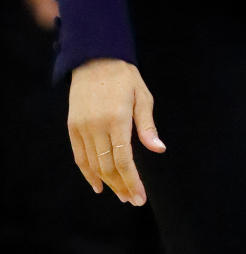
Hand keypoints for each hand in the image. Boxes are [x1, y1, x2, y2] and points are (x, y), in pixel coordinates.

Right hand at [68, 58, 165, 203]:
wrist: (94, 59)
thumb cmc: (124, 77)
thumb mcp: (142, 95)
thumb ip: (147, 126)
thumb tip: (159, 149)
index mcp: (118, 118)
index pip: (124, 159)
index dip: (132, 181)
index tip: (140, 196)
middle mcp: (97, 126)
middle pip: (108, 166)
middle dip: (121, 186)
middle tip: (132, 199)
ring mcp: (82, 128)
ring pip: (94, 165)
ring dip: (107, 183)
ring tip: (120, 195)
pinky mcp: (72, 127)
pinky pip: (80, 157)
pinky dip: (88, 173)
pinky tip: (98, 185)